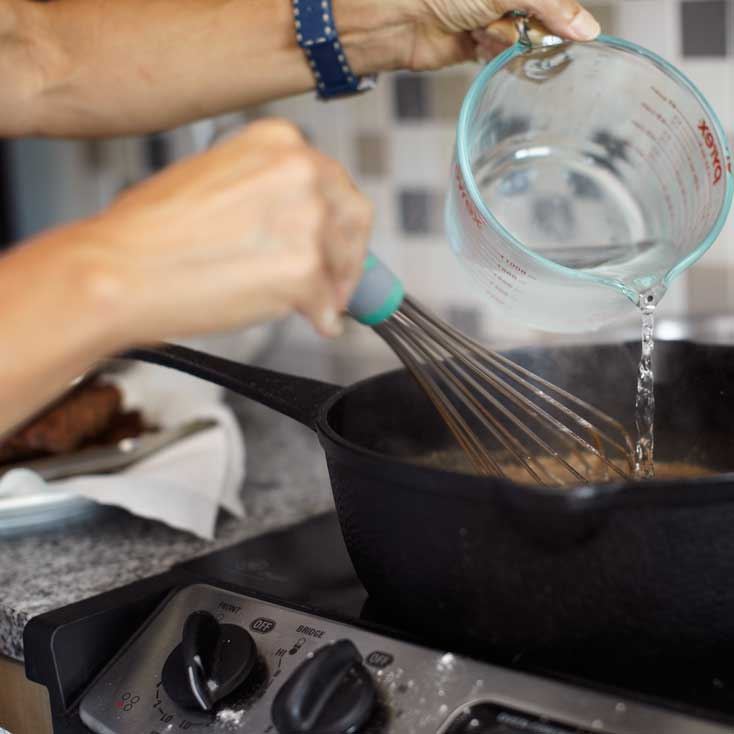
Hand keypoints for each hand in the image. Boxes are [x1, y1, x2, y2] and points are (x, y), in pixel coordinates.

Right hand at [73, 119, 371, 341]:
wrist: (118, 270)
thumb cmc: (148, 231)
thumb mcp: (216, 179)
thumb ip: (267, 194)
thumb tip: (296, 225)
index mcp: (278, 143)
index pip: (335, 182)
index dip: (340, 221)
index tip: (337, 241)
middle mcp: (299, 173)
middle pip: (353, 219)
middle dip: (348, 255)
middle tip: (339, 280)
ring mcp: (305, 222)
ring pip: (343, 265)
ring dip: (332, 290)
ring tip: (312, 306)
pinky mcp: (303, 271)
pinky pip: (330, 306)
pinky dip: (324, 321)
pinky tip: (313, 323)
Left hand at [341, 0, 600, 72]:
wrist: (397, 16)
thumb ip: (553, 5)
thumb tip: (589, 29)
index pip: (556, 0)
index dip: (562, 12)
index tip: (569, 27)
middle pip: (543, 17)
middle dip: (530, 25)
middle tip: (506, 22)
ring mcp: (491, 15)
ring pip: (523, 38)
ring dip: (507, 40)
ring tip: (482, 30)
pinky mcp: (476, 43)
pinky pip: (501, 56)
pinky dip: (494, 54)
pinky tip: (477, 43)